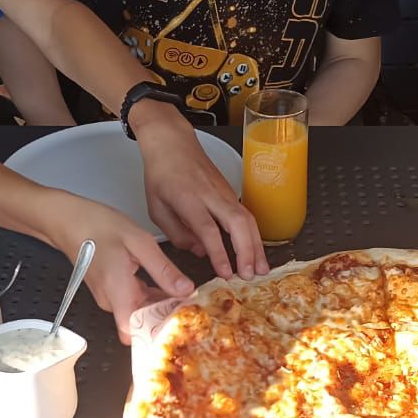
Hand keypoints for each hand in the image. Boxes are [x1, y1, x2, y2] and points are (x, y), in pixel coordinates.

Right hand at [42, 194, 194, 343]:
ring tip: (182, 294)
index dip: (157, 333)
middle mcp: (110, 300)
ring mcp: (108, 296)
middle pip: (141, 325)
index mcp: (118, 292)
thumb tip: (185, 290)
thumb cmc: (97, 226)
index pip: (135, 334)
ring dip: (159, 307)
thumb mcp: (139, 243)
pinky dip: (149, 297)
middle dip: (165, 318)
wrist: (69, 220)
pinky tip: (164, 285)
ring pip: (138, 313)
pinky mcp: (109, 290)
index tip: (180, 321)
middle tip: (190, 306)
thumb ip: (163, 270)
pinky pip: (132, 302)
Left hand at [130, 103, 266, 281]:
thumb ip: (177, 233)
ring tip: (261, 270)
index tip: (226, 273)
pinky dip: (254, 235)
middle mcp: (211, 195)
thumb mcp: (156, 208)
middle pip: (237, 223)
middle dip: (247, 251)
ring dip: (256, 245)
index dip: (219, 252)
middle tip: (250, 275)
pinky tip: (255, 253)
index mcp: (188, 199)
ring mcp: (225, 192)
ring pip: (247, 219)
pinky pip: (247, 216)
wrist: (172, 141)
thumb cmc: (161, 173)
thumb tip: (201, 252)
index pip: (207, 229)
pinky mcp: (231, 192)